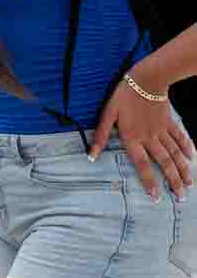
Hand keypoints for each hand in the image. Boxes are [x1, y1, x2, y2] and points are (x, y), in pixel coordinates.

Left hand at [90, 65, 194, 199]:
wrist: (146, 80)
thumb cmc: (123, 96)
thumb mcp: (108, 114)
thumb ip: (100, 135)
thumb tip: (91, 155)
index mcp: (133, 138)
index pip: (142, 164)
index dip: (149, 181)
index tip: (156, 197)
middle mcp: (150, 138)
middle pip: (165, 163)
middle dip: (173, 182)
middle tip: (181, 198)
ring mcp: (163, 131)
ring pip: (175, 154)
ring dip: (183, 170)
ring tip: (189, 185)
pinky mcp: (170, 123)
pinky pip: (180, 138)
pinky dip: (187, 149)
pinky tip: (192, 159)